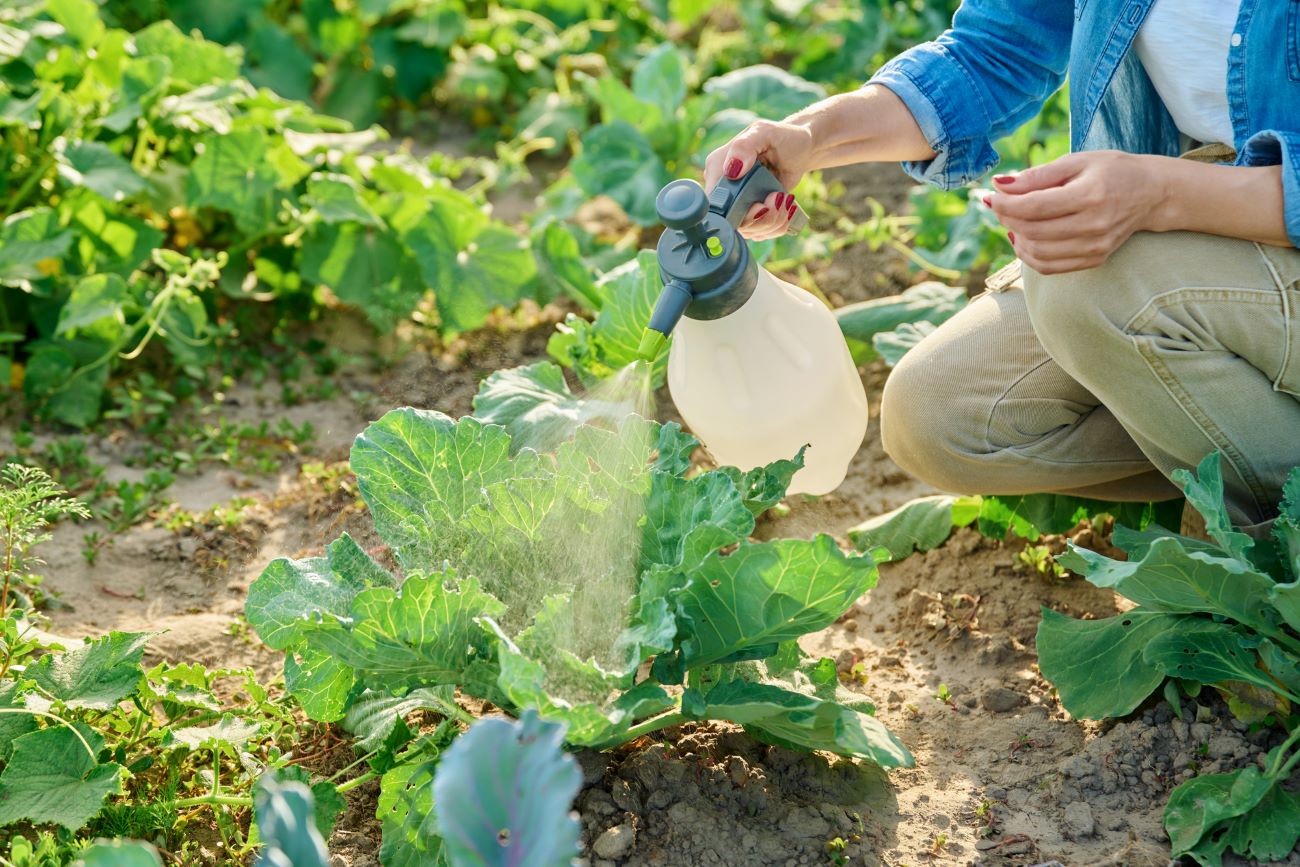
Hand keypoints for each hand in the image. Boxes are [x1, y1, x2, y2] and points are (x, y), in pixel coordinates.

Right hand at [703, 119, 815, 239]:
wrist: (800, 150)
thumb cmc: (782, 137)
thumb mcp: (764, 132)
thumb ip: (745, 146)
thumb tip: (732, 169)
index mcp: (718, 167)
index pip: (714, 201)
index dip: (735, 212)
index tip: (761, 205)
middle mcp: (724, 189)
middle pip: (732, 222)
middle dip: (760, 219)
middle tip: (778, 200)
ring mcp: (738, 204)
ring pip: (748, 231)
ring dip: (772, 222)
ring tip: (784, 200)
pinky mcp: (752, 215)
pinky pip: (760, 233)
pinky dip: (777, 226)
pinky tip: (785, 208)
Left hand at [986, 151, 1167, 274]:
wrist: (1151, 194)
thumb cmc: (1111, 171)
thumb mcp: (1076, 161)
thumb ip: (1037, 174)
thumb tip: (999, 184)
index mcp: (1089, 195)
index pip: (1033, 206)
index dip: (1004, 203)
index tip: (991, 195)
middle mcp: (1093, 225)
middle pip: (1032, 231)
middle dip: (1006, 218)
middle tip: (999, 205)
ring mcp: (1094, 247)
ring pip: (1037, 253)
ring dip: (1015, 237)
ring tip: (1012, 220)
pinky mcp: (1093, 260)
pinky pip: (1049, 267)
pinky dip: (1028, 255)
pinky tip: (1024, 238)